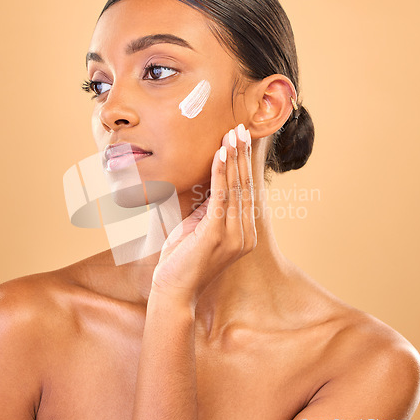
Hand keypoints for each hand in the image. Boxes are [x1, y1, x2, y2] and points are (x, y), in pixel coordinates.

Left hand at [151, 124, 256, 306]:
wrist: (173, 291)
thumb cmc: (183, 261)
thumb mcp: (200, 229)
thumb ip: (210, 209)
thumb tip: (213, 183)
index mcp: (243, 232)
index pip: (246, 192)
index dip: (243, 165)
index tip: (240, 141)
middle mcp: (245, 233)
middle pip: (245, 186)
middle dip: (242, 155)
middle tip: (241, 128)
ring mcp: (234, 235)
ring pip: (236, 188)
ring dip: (234, 158)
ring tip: (233, 134)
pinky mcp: (218, 234)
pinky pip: (221, 196)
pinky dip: (221, 173)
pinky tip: (221, 154)